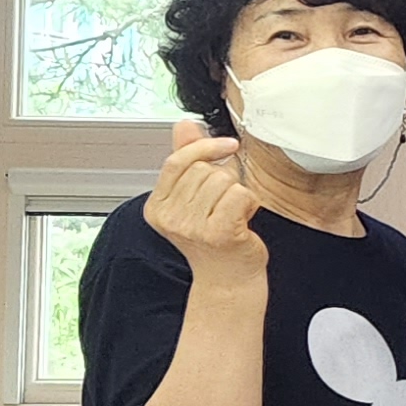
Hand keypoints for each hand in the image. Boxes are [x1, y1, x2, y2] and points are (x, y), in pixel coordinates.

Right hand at [147, 129, 265, 278]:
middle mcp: (170, 218)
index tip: (227, 145)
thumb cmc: (215, 239)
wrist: (228, 280)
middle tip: (225, 205)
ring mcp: (192, 227)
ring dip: (238, 193)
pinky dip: (249, 203)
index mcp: (157, 207)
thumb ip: (187, 160)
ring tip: (233, 214)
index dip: (204, 147)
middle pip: (204, 169)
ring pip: (224, 180)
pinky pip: (239, 195)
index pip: (177, 161)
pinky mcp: (218, 233)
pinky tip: (244, 219)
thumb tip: (184, 125)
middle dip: (224, 179)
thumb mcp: (194, 198)